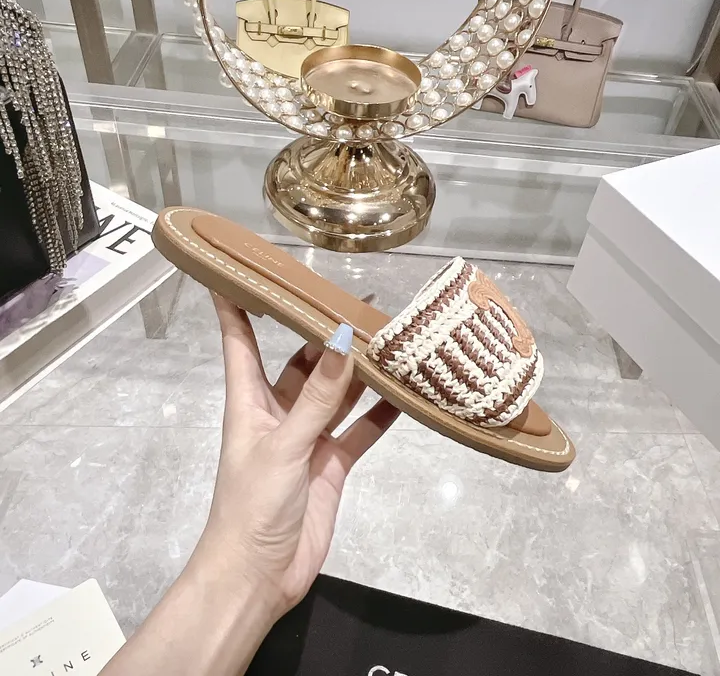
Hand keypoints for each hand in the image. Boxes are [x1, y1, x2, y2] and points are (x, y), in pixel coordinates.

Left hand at [194, 294, 398, 618]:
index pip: (240, 341)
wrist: (260, 576)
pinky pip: (359, 430)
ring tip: (388, 339)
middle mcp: (279, 412)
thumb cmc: (254, 505)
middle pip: (302, 362)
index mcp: (250, 401)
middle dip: (324, 334)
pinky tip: (403, 393)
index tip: (241, 269)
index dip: (238, 305)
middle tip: (358, 303)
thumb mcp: (284, 446)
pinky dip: (379, 414)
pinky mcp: (332, 463)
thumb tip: (340, 340)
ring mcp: (308, 438)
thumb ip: (317, 397)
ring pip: (337, 393)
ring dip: (358, 371)